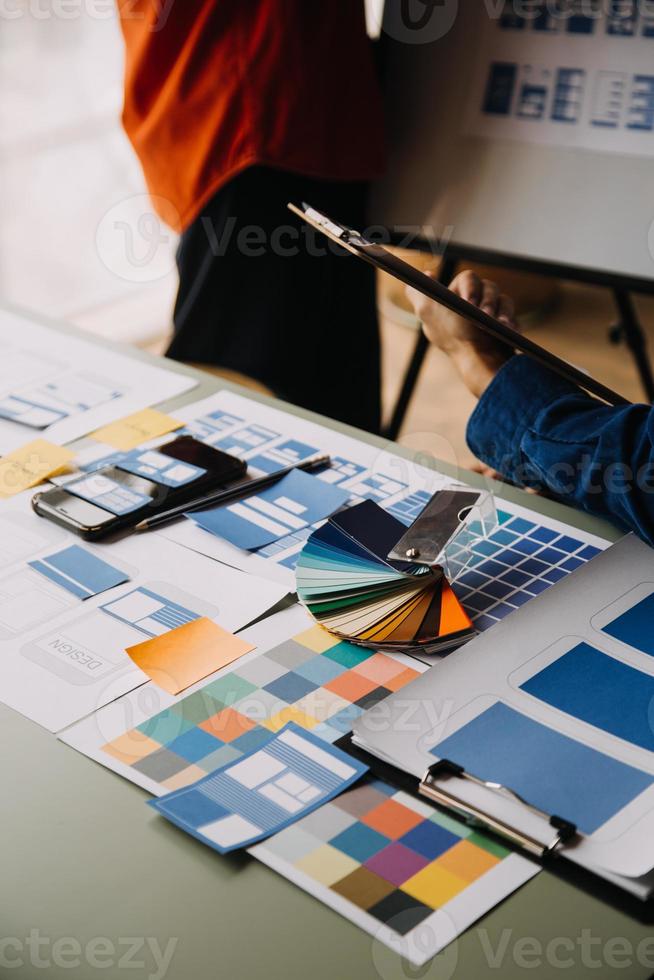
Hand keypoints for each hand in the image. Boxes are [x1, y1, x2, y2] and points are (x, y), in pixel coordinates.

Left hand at [406, 269, 516, 397]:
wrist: (481, 364)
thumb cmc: (455, 336)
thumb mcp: (427, 310)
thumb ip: (418, 291)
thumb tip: (424, 275)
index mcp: (452, 303)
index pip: (467, 279)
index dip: (471, 286)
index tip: (470, 300)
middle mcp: (468, 309)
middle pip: (488, 287)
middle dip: (488, 300)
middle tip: (484, 314)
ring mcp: (487, 318)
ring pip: (502, 298)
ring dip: (501, 310)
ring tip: (500, 324)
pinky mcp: (503, 327)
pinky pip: (512, 315)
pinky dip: (511, 321)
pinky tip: (509, 330)